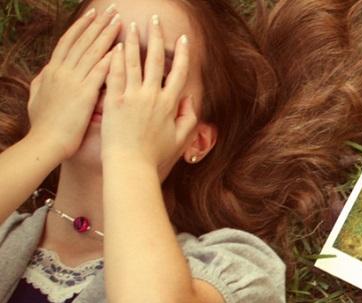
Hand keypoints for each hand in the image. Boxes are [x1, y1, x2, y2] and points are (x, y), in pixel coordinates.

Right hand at [26, 5, 119, 160]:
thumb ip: (43, 83)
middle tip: (112, 10)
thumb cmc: (44, 126)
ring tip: (119, 21)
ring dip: (106, 35)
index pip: (69, 42)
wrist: (45, 144)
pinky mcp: (84, 95)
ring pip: (92, 52)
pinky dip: (109, 59)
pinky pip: (99, 72)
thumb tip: (44, 74)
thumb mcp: (38, 98)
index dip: (82, 27)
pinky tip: (121, 48)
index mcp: (53, 72)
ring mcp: (73, 82)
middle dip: (98, 24)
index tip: (93, 14)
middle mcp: (62, 72)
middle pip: (83, 41)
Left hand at [101, 15, 195, 174]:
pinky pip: (114, 74)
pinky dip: (114, 58)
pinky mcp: (113, 101)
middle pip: (155, 60)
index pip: (178, 73)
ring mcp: (132, 97)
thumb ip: (189, 118)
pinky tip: (113, 45)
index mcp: (170, 104)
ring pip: (133, 62)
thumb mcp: (180, 139)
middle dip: (156, 37)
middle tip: (154, 20)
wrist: (131, 166)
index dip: (182, 54)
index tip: (183, 39)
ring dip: (132, 41)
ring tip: (129, 25)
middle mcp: (152, 96)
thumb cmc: (155, 156)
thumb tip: (190, 100)